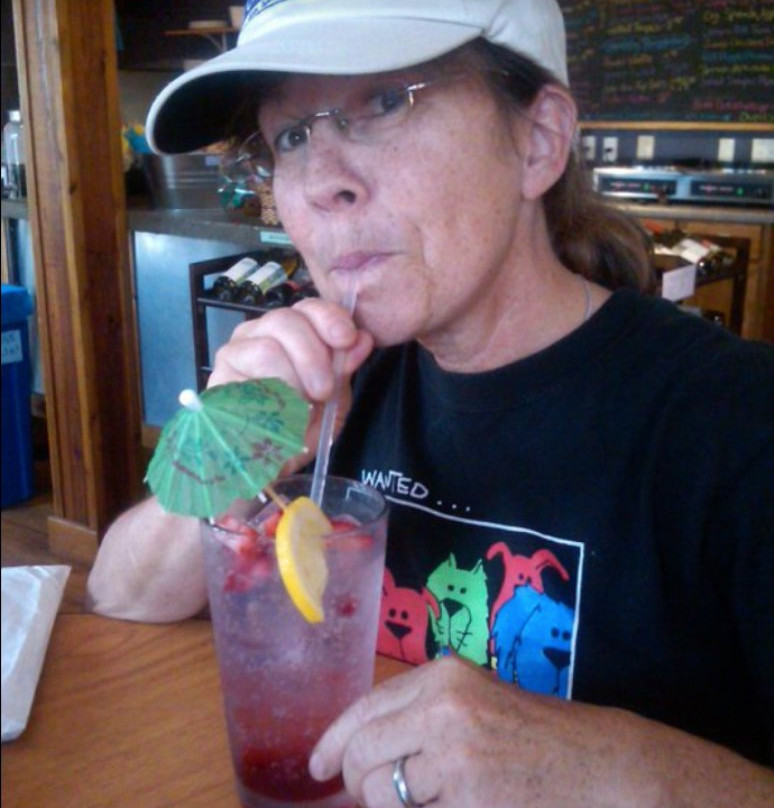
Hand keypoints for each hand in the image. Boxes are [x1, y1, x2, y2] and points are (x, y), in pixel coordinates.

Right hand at [208, 297, 372, 468]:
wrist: (270, 464)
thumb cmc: (302, 425)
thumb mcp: (333, 397)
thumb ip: (344, 368)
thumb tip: (364, 338)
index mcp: (288, 330)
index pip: (307, 307)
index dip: (329, 318)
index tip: (347, 340)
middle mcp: (257, 333)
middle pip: (285, 321)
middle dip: (313, 356)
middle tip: (323, 391)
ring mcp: (233, 355)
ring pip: (267, 348)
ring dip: (292, 380)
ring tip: (301, 407)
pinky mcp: (218, 381)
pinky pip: (246, 380)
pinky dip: (269, 400)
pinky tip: (277, 415)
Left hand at [309, 654, 773, 807]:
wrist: (598, 763)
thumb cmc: (536, 733)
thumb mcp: (476, 700)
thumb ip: (421, 712)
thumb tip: (361, 747)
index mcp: (444, 675)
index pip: (365, 706)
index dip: (334, 740)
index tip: (319, 766)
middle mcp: (443, 706)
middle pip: (363, 752)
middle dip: (357, 782)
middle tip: (370, 795)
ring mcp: (454, 753)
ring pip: (380, 792)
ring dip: (385, 806)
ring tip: (418, 803)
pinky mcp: (467, 796)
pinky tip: (443, 806)